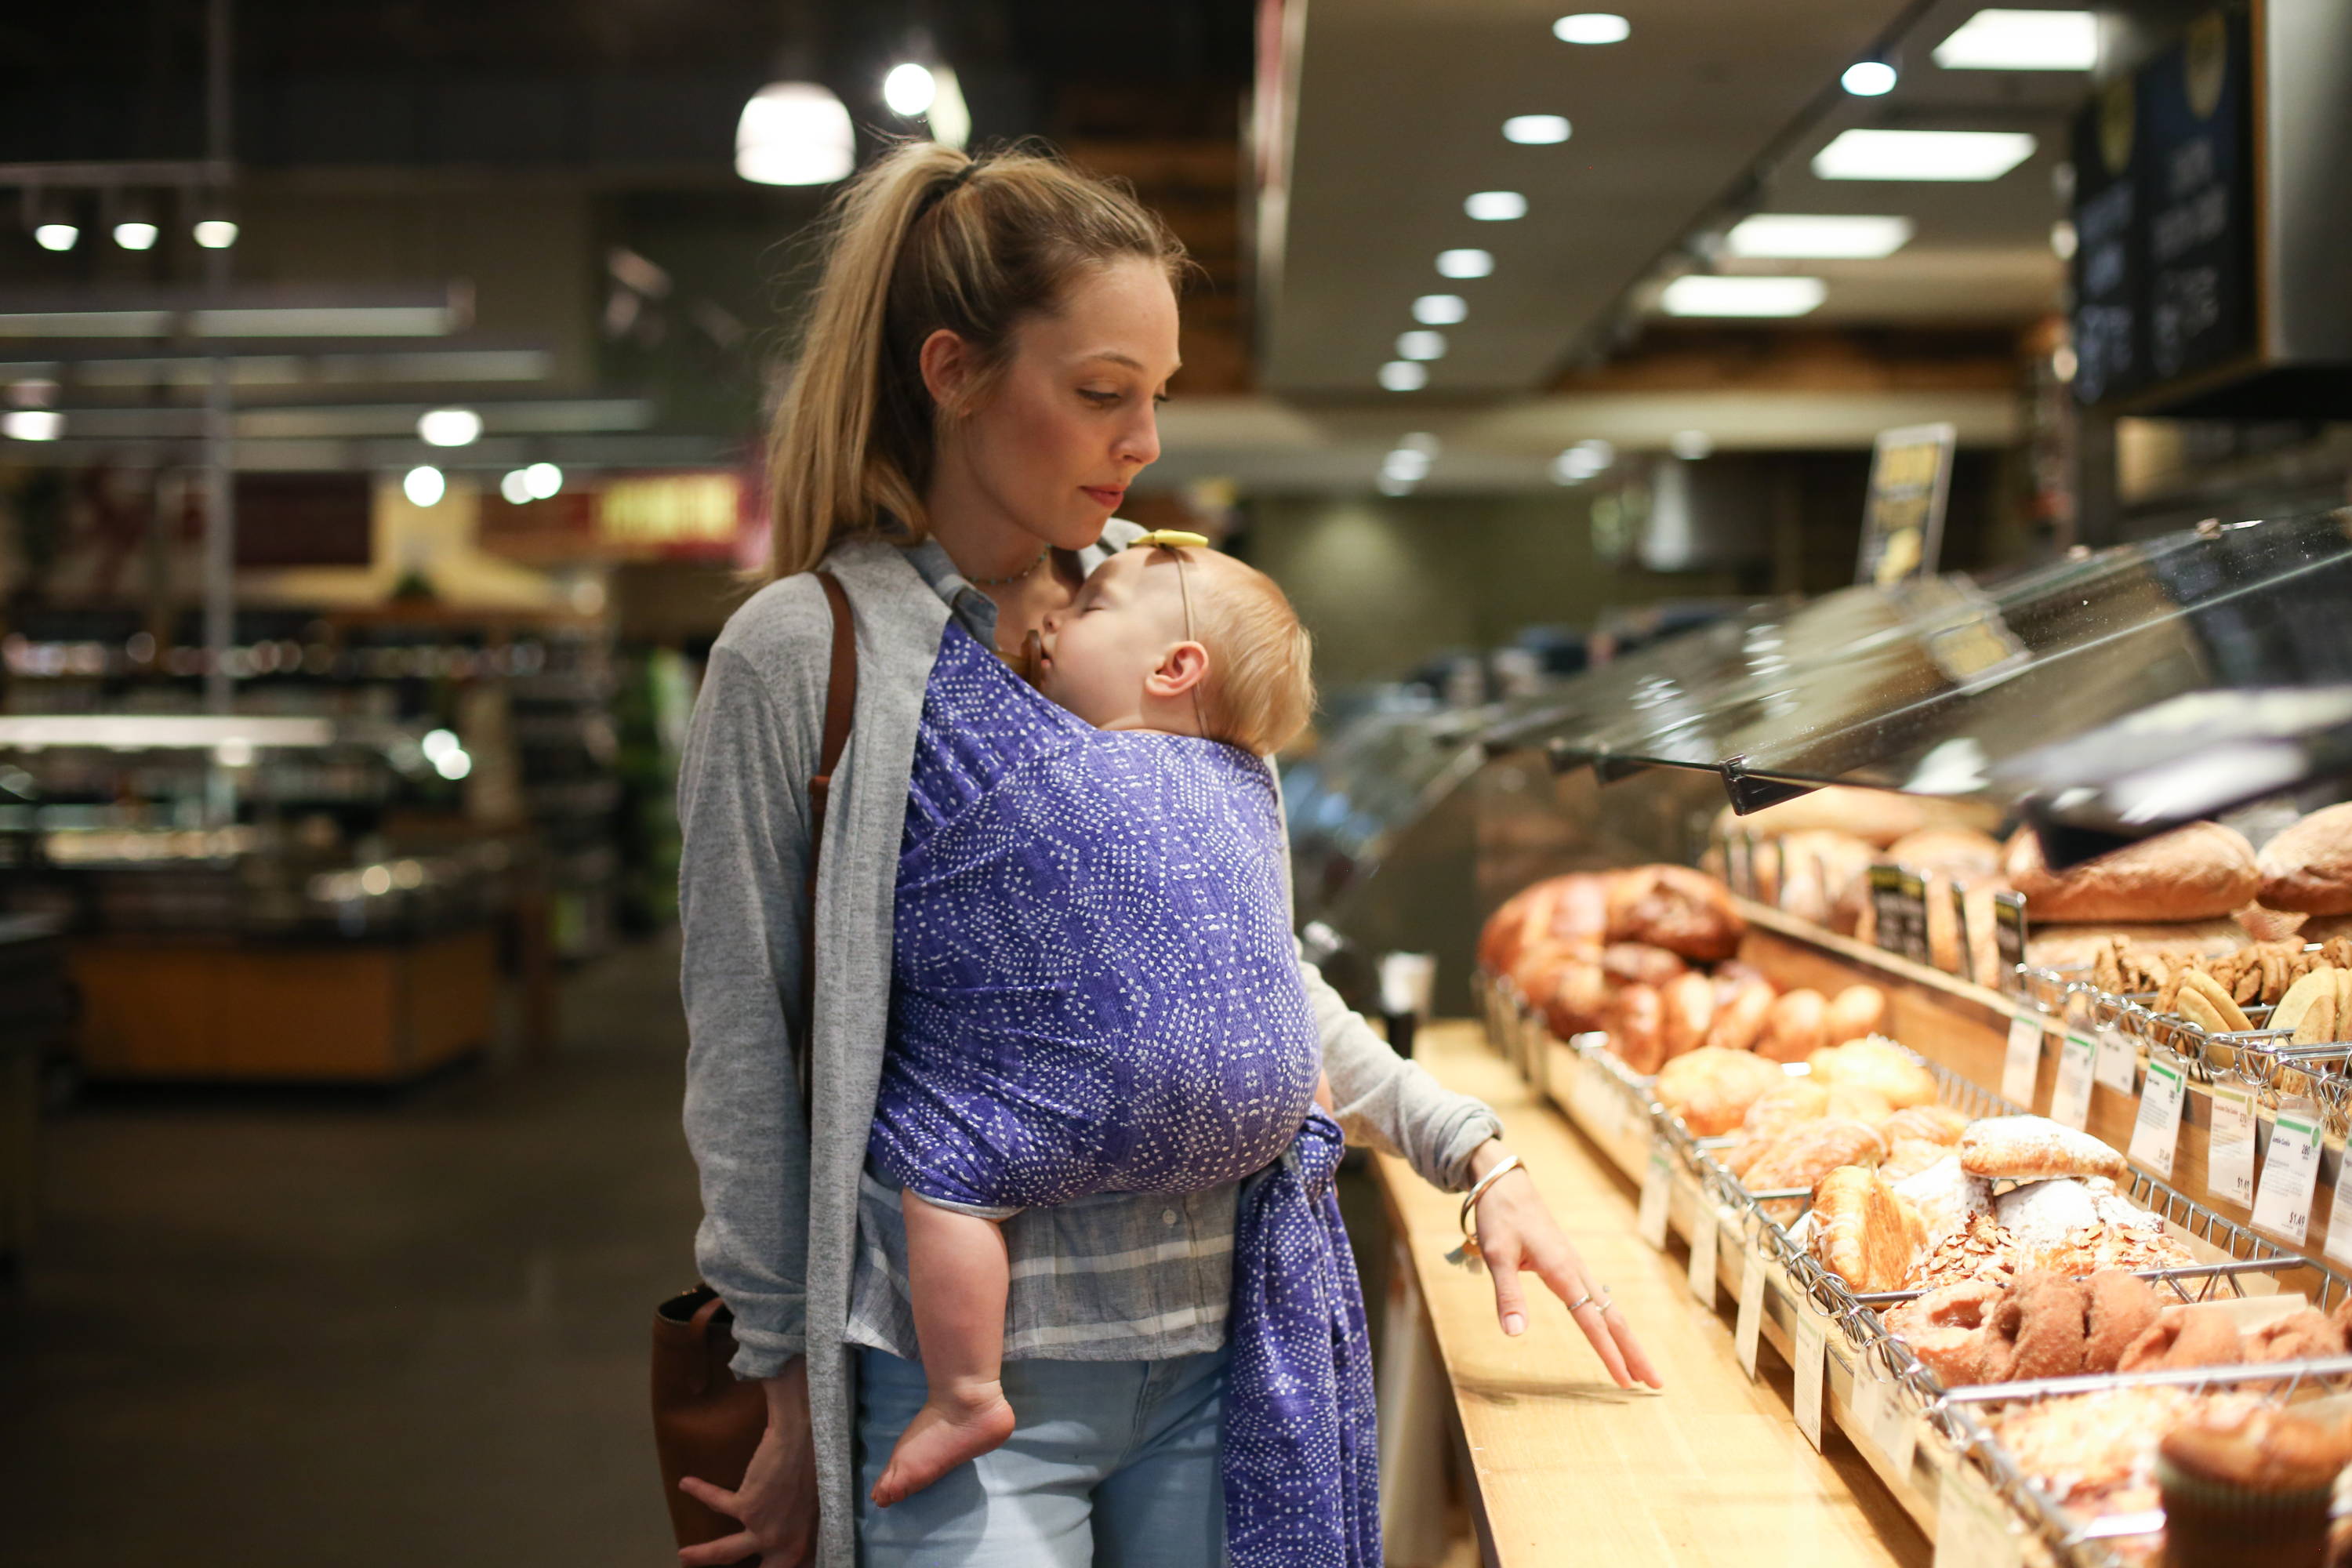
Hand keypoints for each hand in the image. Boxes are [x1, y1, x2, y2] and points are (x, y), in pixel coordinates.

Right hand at [678, 1357, 820, 1566]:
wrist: (808, 1437)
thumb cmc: (819, 1465)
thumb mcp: (820, 1507)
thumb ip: (804, 1526)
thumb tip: (790, 1529)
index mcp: (806, 1545)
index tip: (761, 1566)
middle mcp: (786, 1545)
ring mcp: (764, 1529)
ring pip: (725, 1551)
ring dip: (701, 1555)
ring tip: (684, 1555)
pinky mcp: (748, 1508)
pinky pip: (716, 1502)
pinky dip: (699, 1490)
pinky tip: (686, 1483)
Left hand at [1468, 1144, 1663, 1390]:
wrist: (1505, 1184)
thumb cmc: (1500, 1217)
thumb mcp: (1497, 1255)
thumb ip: (1508, 1295)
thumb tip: (1515, 1334)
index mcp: (1562, 1271)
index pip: (1591, 1322)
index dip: (1608, 1353)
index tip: (1625, 1381)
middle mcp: (1577, 1270)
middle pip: (1614, 1319)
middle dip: (1634, 1352)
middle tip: (1656, 1383)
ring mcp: (1576, 1267)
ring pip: (1610, 1309)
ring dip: (1627, 1339)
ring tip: (1641, 1367)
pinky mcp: (1570, 1264)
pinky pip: (1598, 1299)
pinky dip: (1611, 1322)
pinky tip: (1614, 1333)